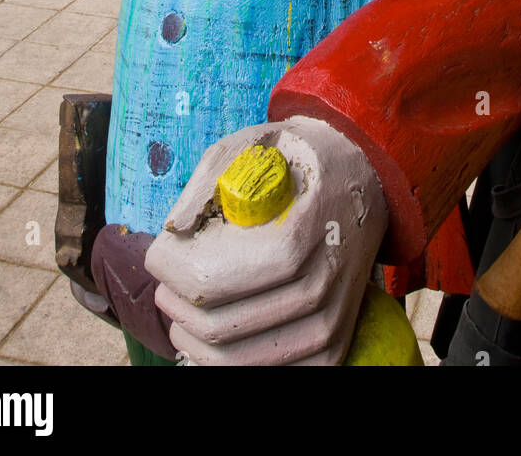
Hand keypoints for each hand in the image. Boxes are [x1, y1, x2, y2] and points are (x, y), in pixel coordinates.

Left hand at [145, 116, 387, 366]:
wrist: (362, 171)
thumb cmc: (297, 158)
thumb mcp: (248, 145)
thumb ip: (206, 186)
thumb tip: (172, 231)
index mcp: (301, 231)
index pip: (217, 279)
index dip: (173, 273)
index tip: (157, 255)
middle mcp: (323, 281)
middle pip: (224, 325)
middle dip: (177, 309)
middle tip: (164, 289)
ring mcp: (333, 318)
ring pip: (247, 361)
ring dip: (199, 347)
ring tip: (181, 322)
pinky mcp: (336, 342)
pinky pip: (282, 375)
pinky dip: (240, 368)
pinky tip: (216, 348)